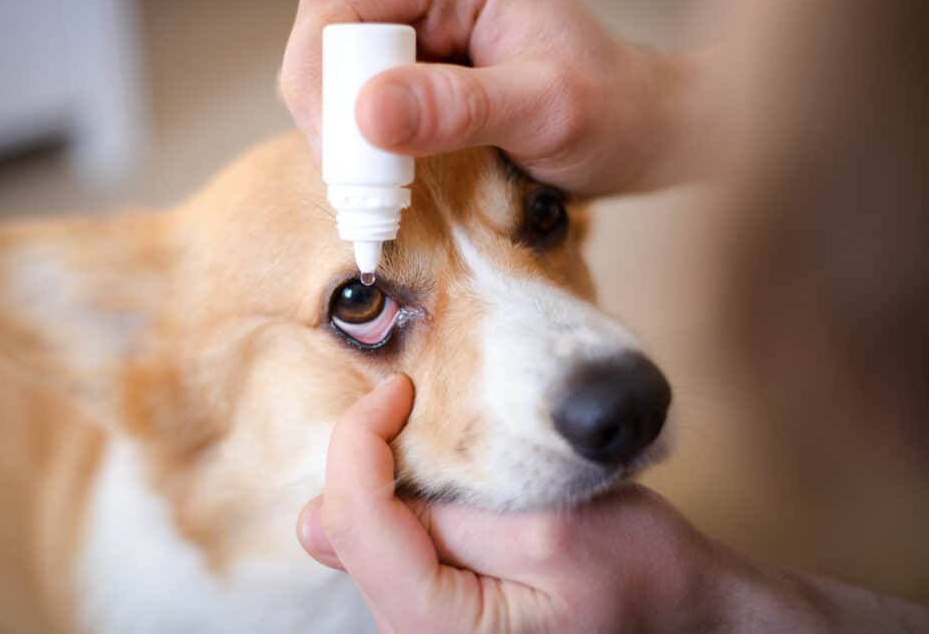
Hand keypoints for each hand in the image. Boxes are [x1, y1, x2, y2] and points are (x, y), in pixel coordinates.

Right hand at [280, 0, 692, 196]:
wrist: (646, 133)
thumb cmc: (616, 110)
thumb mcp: (546, 110)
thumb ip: (460, 108)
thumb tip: (367, 114)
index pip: (342, 3)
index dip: (326, 75)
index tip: (349, 150)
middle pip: (326, 40)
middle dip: (331, 112)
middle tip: (361, 181)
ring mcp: (422, 37)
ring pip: (336, 78)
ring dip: (344, 138)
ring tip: (378, 188)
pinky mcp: (422, 77)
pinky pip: (362, 107)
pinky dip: (364, 149)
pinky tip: (387, 181)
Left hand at [297, 375, 733, 632]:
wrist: (684, 613)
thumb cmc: (638, 575)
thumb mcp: (549, 530)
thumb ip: (439, 521)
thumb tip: (314, 518)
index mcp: (439, 628)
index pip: (355, 517)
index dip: (361, 438)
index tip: (400, 389)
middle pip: (351, 527)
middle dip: (377, 461)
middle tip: (429, 414)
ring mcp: (422, 628)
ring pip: (366, 536)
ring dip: (397, 483)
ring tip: (468, 464)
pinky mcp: (434, 613)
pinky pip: (394, 548)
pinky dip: (415, 506)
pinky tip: (466, 496)